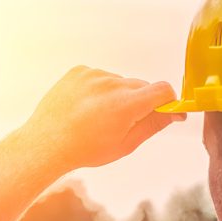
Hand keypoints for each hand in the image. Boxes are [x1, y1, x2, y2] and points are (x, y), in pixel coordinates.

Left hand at [19, 66, 184, 171]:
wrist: (46, 144)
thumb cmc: (85, 150)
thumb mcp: (124, 144)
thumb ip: (153, 125)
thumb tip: (175, 113)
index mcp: (126, 105)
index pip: (163, 89)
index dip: (168, 101)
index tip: (165, 111)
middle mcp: (111, 84)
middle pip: (141, 86)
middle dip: (139, 101)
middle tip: (121, 122)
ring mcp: (93, 75)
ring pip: (119, 82)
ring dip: (116, 95)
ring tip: (96, 117)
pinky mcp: (79, 71)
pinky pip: (99, 77)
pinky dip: (98, 89)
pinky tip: (84, 108)